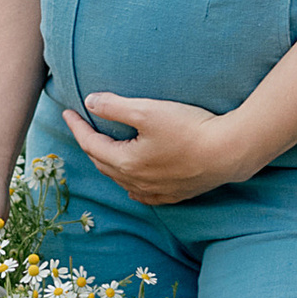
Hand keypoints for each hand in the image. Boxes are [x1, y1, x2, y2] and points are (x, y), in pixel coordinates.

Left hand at [64, 93, 249, 206]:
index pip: (91, 144)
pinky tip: (133, 182)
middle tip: (84, 127)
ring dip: (109, 163)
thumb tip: (90, 102)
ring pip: (121, 180)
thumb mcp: (147, 110)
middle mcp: (136, 183)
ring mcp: (156, 192)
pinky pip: (143, 193)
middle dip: (90, 144)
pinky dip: (131, 183)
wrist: (229, 152)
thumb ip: (115, 106)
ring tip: (105, 148)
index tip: (68, 111)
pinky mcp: (174, 195)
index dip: (77, 126)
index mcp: (126, 162)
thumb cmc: (189, 129)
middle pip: (103, 163)